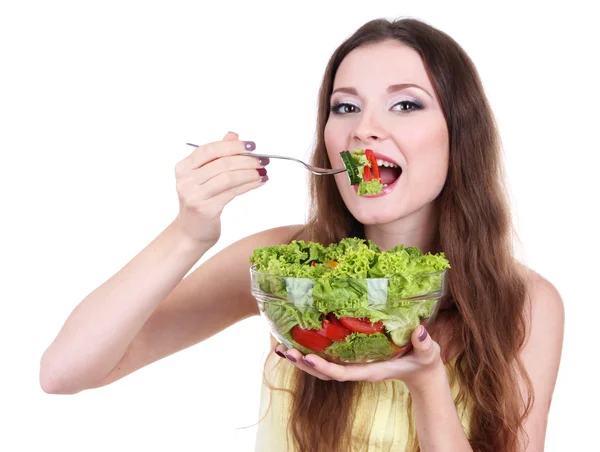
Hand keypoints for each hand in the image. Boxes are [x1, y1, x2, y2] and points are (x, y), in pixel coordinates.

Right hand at [173, 132, 267, 245]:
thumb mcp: (204, 176)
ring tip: (263, 171)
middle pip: (222, 163)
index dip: (232, 146)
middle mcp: (186, 180)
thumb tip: (233, 136)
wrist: (191, 231)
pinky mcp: (206, 209)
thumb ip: (217, 155)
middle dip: (246, 159)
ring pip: (228, 178)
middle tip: (263, 159)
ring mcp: (194, 195)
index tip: (251, 145)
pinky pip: (232, 192)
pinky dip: (249, 185)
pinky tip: (259, 182)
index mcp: (183, 167)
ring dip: (250, 173)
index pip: (209, 150)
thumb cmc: (200, 201)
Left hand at [276, 326, 443, 390]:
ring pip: (323, 367)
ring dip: (302, 359)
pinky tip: (299, 344)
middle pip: (325, 372)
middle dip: (304, 363)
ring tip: (281, 349)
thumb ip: (425, 344)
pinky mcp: (354, 359)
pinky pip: (330, 359)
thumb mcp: (429, 353)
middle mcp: (359, 370)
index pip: (343, 373)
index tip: (307, 358)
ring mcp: (355, 366)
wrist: (423, 371)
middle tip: (284, 351)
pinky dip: (312, 353)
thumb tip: (420, 331)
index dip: (324, 367)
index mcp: (372, 371)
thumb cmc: (425, 361)